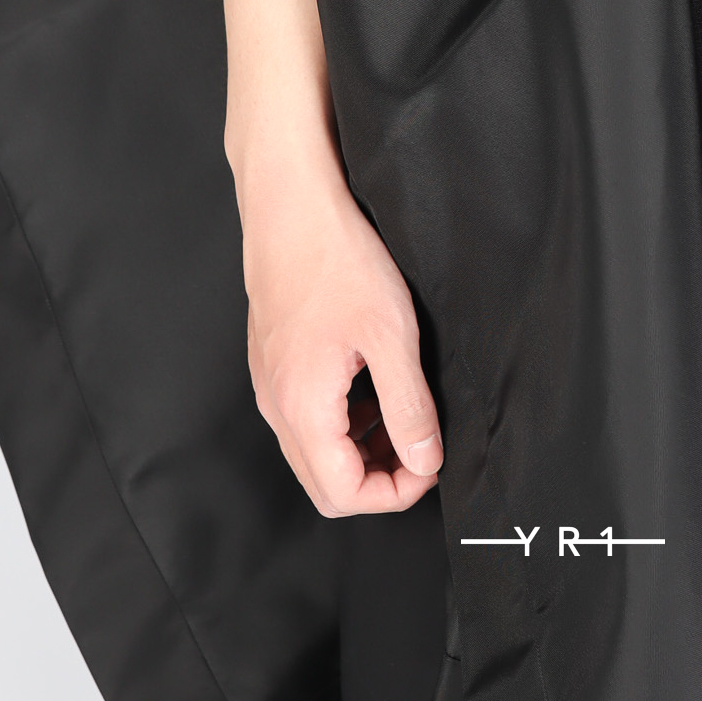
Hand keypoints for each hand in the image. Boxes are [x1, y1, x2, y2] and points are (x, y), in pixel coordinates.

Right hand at [239, 162, 443, 515]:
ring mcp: (270, 383)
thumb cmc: (337, 259)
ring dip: (361, 449)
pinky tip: (372, 384)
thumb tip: (425, 461)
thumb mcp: (391, 336)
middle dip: (378, 479)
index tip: (431, 463)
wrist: (291, 205)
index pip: (343, 495)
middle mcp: (276, 405)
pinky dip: (343, 420)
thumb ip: (408, 407)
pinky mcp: (273, 360)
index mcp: (302, 409)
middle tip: (420, 448)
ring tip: (403, 415)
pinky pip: (306, 415)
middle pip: (324, 483)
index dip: (395, 493)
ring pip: (314, 450)